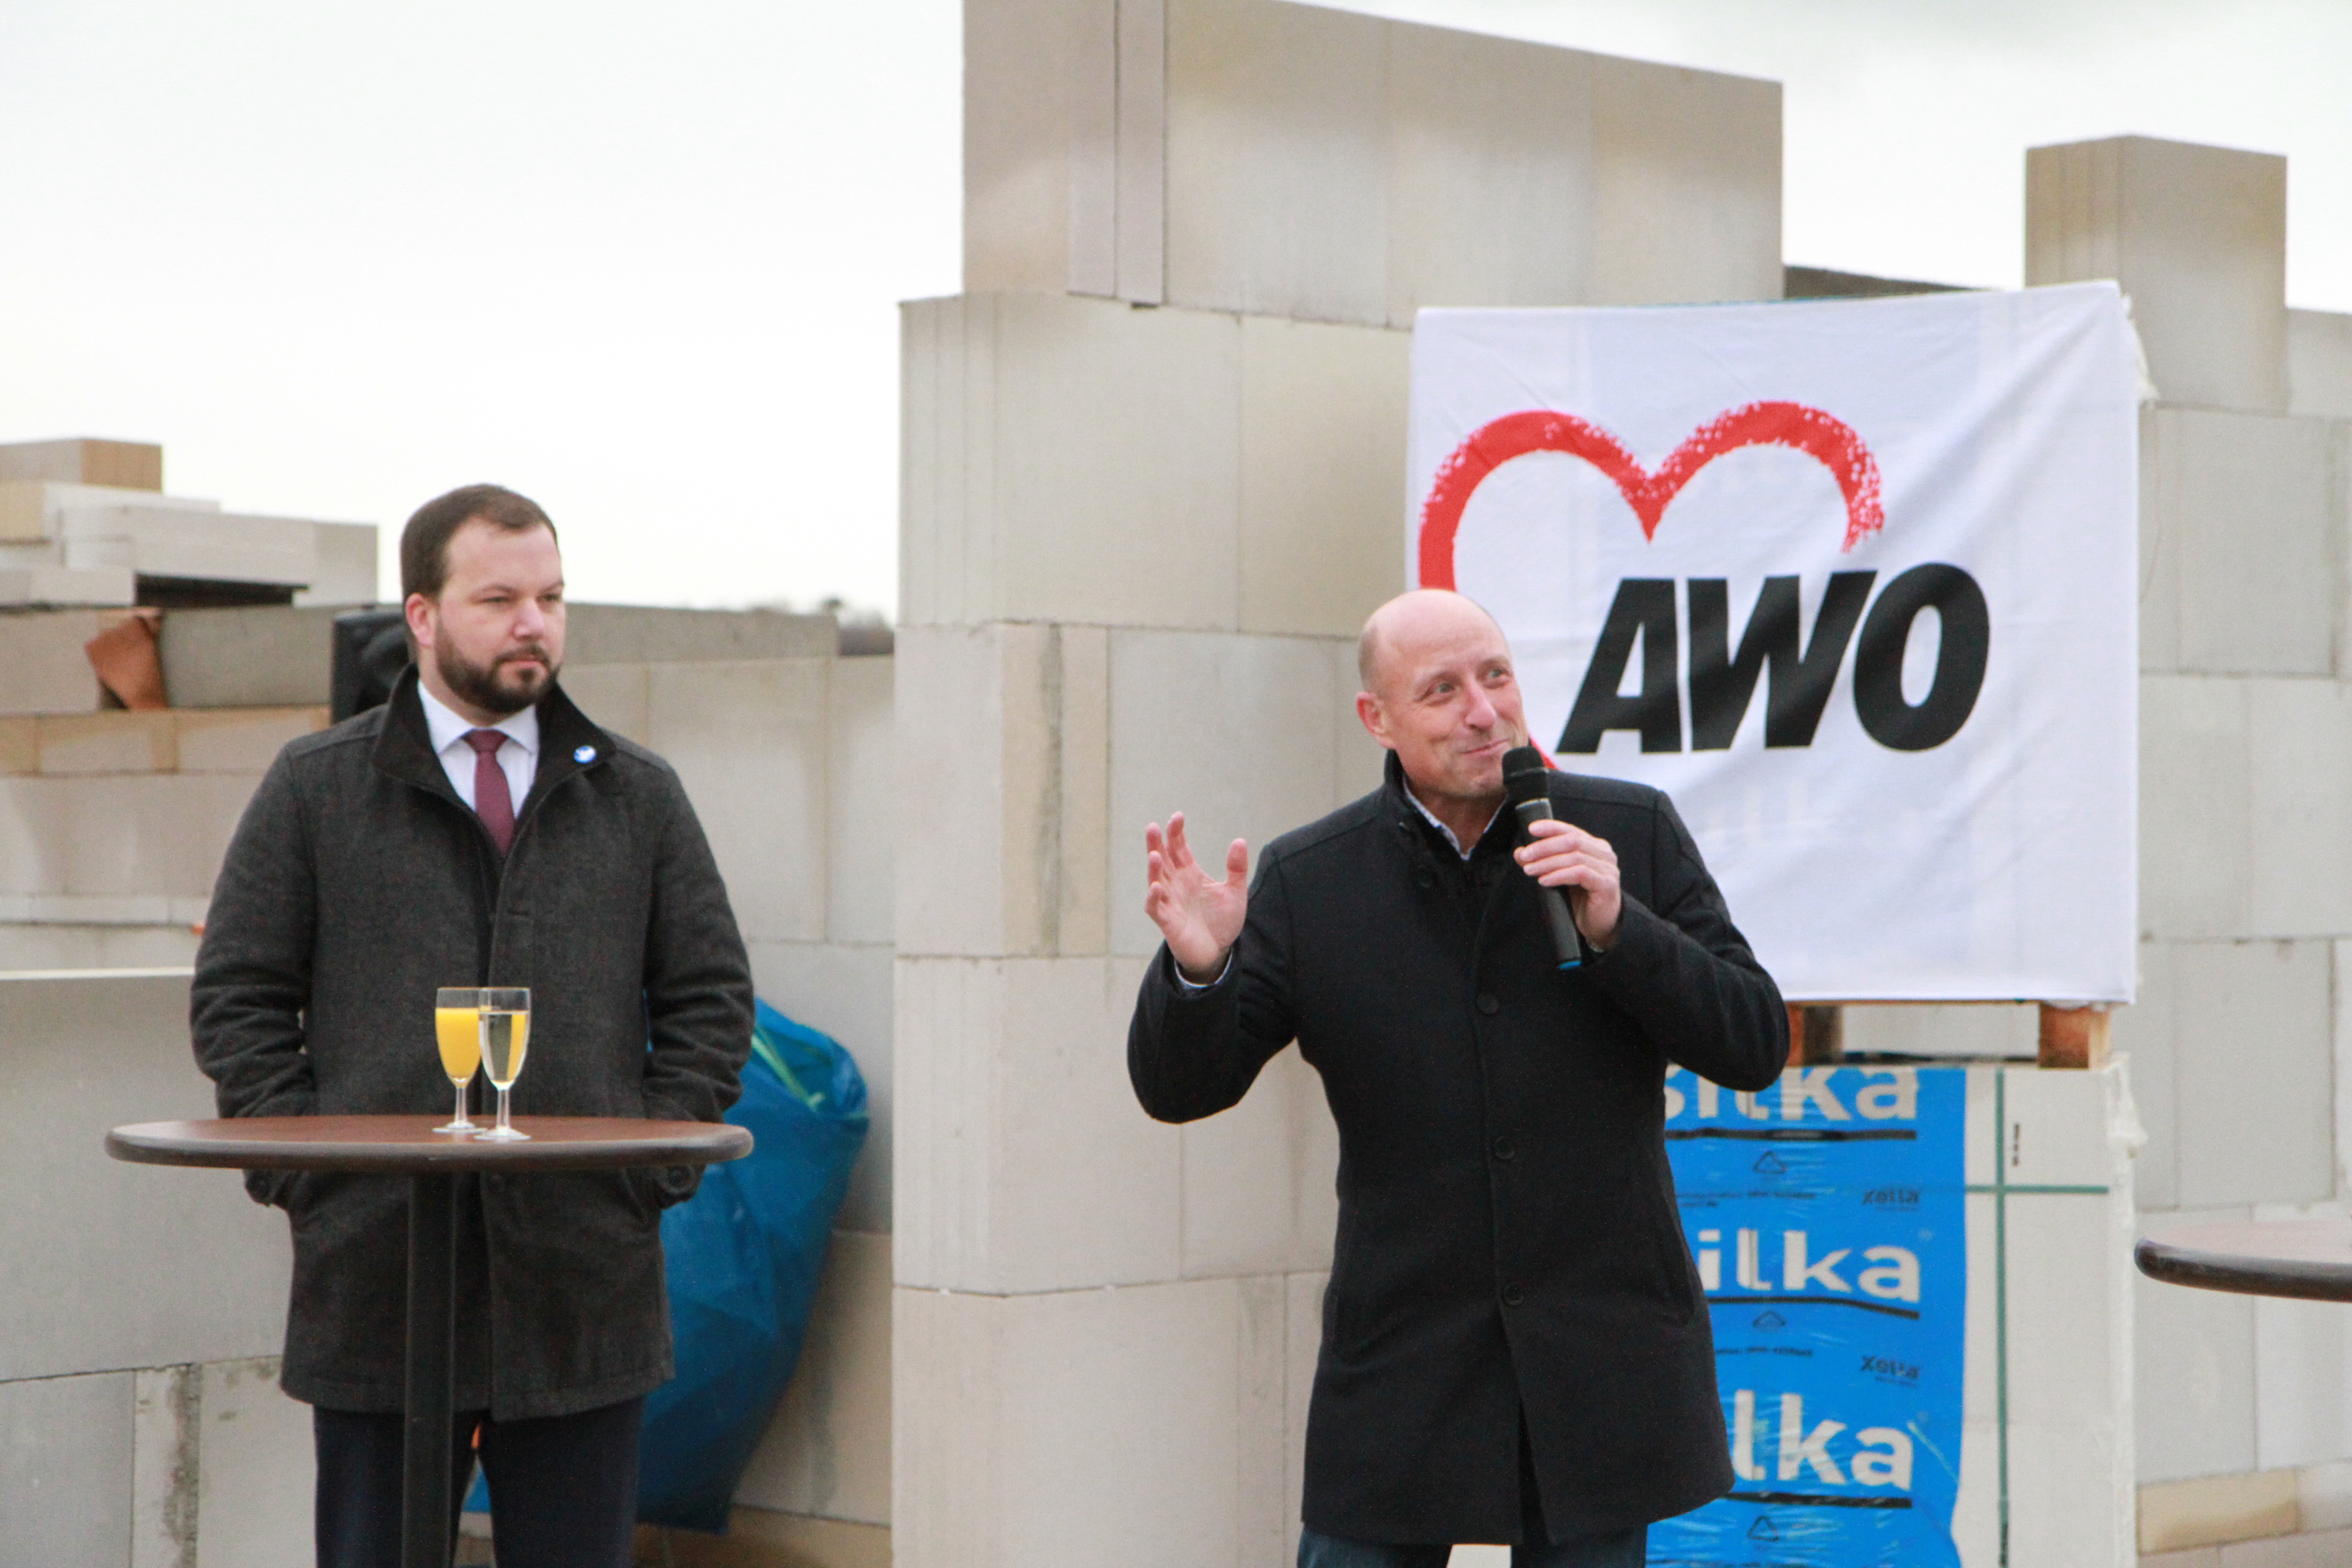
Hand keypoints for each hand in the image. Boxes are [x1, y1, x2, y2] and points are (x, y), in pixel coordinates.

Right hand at [1144, 812, 1247, 981]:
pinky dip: (1154, 897)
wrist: (1218, 952)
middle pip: (1162, 860)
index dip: (1176, 833)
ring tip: (1154, 854)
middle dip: (1156, 844)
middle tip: (1153, 827)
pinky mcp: (1167, 921)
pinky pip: (1156, 907)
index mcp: (1190, 873)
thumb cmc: (1222, 921)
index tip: (1178, 817)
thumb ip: (1237, 868)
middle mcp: (1176, 884)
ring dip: (1153, 869)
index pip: (1178, 848)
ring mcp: (1169, 902)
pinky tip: (1156, 887)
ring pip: (1156, 881)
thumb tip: (1239, 840)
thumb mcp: (1235, 892)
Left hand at [1513, 818, 1621, 947]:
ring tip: (1529, 870)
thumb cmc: (1580, 899)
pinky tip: (1544, 880)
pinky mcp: (1607, 885)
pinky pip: (1580, 874)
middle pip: (1571, 841)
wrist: (1598, 925)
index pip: (1571, 830)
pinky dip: (1559, 875)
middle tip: (1525, 855)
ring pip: (1574, 857)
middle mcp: (1604, 854)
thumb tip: (1519, 852)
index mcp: (1595, 846)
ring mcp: (1608, 869)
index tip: (1531, 829)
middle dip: (1544, 846)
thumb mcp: (1558, 877)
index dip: (1551, 827)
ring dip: (1547, 862)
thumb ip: (1542, 862)